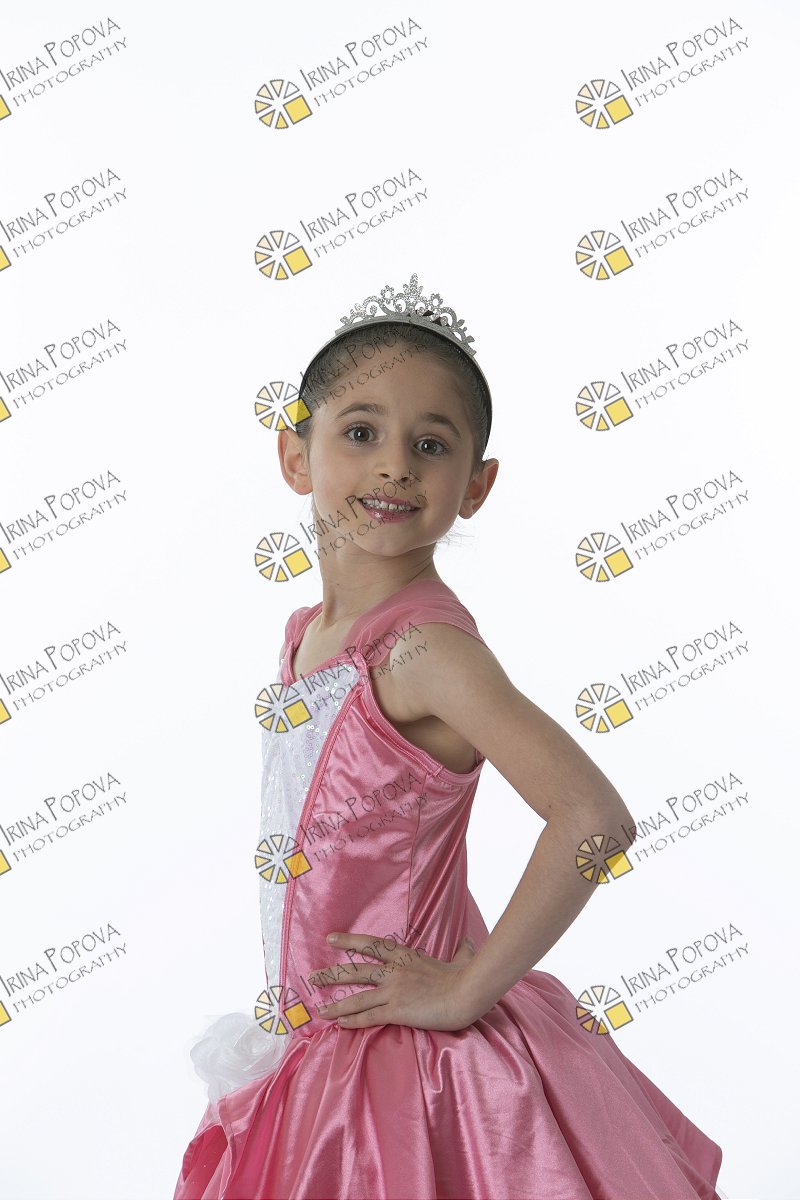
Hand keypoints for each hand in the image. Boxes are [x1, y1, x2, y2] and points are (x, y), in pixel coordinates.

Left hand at [308, 930, 478, 1031]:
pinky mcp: (397, 1010)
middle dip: (332, 974)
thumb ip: (462, 951)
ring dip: (336, 1005)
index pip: (372, 945)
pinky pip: (369, 1016)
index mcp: (406, 956)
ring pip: (357, 998)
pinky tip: (340, 1024)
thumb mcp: (462, 958)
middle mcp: (394, 970)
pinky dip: (353, 1021)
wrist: (467, 992)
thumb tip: (470, 942)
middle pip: (356, 971)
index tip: (330, 938)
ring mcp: (394, 990)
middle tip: (313, 977)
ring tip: (319, 1010)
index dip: (349, 941)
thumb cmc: (465, 977)